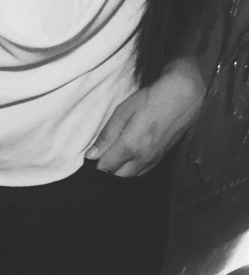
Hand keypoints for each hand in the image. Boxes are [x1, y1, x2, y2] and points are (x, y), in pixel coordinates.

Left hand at [85, 57, 206, 177]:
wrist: (183, 97)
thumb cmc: (150, 100)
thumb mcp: (122, 112)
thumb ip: (107, 135)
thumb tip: (91, 155)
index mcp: (130, 146)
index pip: (106, 167)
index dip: (95, 162)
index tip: (91, 153)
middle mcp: (143, 158)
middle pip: (117, 176)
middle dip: (106, 168)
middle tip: (101, 153)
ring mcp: (154, 160)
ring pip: (130, 176)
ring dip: (119, 170)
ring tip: (113, 154)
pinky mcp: (161, 158)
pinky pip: (142, 172)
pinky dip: (132, 169)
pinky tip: (128, 157)